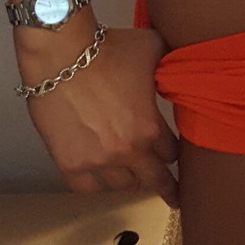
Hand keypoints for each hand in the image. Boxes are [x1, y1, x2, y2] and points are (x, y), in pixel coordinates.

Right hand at [20, 25, 179, 208]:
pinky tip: (98, 178)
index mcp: (151, 128)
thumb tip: (182, 63)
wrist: (62, 53)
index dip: (173, 152)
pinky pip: (87, 188)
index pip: (172, 153)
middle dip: (166, 185)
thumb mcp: (153, 50)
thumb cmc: (108, 48)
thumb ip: (170, 67)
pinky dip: (94, 183)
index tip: (173, 156)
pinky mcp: (69, 163)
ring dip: (128, 179)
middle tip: (174, 195)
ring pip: (122, 185)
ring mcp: (97, 160)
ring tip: (129, 174)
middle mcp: (128, 150)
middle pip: (155, 179)